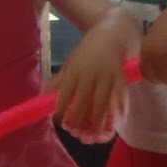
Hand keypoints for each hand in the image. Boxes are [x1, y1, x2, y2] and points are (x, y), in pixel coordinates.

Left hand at [54, 7, 140, 139]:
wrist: (112, 32)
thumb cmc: (88, 51)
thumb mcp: (70, 62)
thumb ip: (59, 80)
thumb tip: (44, 94)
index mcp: (74, 71)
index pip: (65, 93)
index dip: (61, 108)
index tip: (59, 122)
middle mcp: (90, 74)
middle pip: (83, 101)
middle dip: (80, 119)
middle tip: (77, 132)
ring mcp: (107, 76)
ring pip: (102, 102)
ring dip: (99, 121)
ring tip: (96, 134)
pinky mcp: (122, 77)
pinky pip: (120, 98)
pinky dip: (119, 111)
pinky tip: (116, 122)